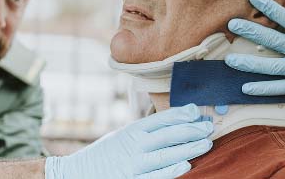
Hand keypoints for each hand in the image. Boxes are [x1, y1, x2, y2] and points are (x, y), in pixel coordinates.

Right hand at [45, 104, 212, 178]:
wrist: (75, 174)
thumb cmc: (105, 155)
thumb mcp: (124, 136)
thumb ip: (147, 131)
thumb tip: (177, 121)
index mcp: (133, 130)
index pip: (162, 118)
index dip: (182, 114)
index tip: (199, 112)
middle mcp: (134, 144)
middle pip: (168, 134)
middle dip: (191, 130)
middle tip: (209, 128)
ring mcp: (132, 164)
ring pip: (165, 154)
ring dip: (188, 148)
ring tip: (206, 144)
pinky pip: (154, 176)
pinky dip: (170, 170)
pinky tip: (186, 166)